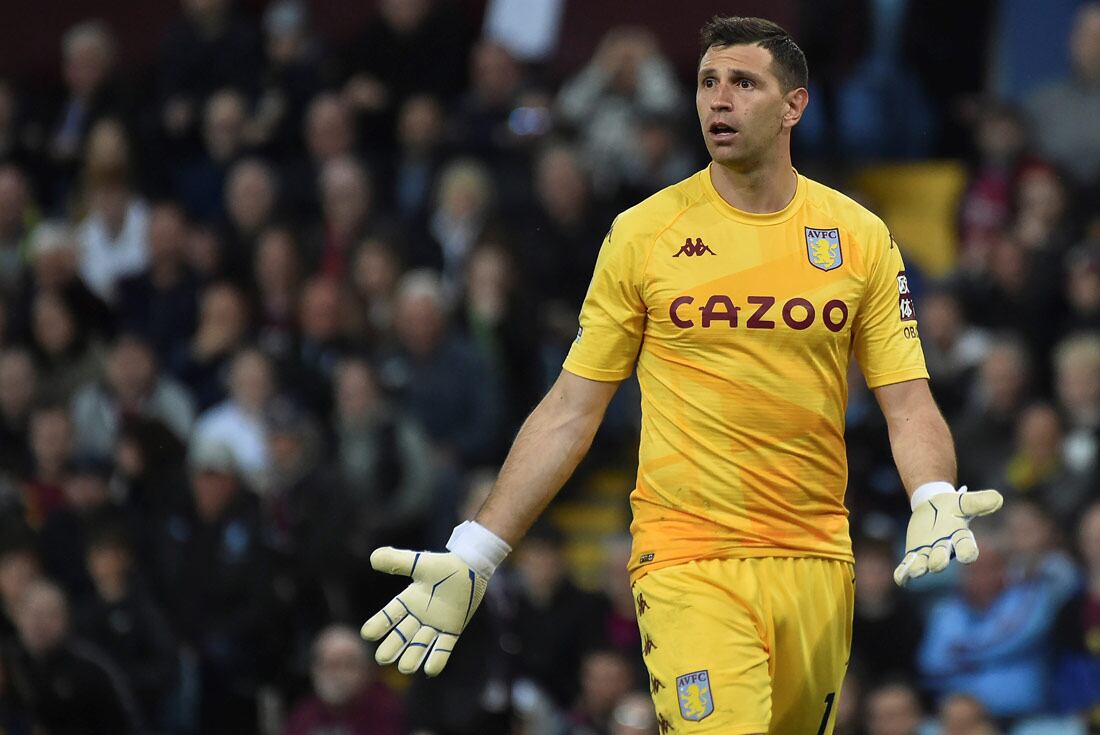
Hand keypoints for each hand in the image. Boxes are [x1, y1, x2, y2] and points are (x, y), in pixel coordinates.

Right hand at [360, 548, 487, 674]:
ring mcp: (434, 625)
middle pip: (401, 636)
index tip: (368, 634)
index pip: (388, 615)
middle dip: (392, 647)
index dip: (378, 624)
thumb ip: (397, 561)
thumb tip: (374, 557)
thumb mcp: (419, 563)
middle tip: (383, 658)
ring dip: (412, 657)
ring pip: (419, 645)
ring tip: (406, 668)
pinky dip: (437, 659)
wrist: (472, 568)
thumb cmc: (444, 565)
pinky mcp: (452, 631)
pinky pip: (443, 648)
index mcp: (407, 601)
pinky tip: (430, 670)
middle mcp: (418, 616)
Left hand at [893, 487, 1002, 585]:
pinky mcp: (914, 553)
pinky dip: (904, 572)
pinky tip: (900, 578)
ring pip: (924, 564)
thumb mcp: (964, 501)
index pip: (967, 548)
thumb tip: (998, 498)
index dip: (967, 552)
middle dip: (939, 561)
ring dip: (919, 568)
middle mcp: (946, 549)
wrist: (933, 506)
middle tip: (937, 565)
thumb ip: (979, 501)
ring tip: (915, 572)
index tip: (967, 556)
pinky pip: (909, 565)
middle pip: (943, 558)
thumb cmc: (952, 506)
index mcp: (961, 538)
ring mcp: (929, 553)